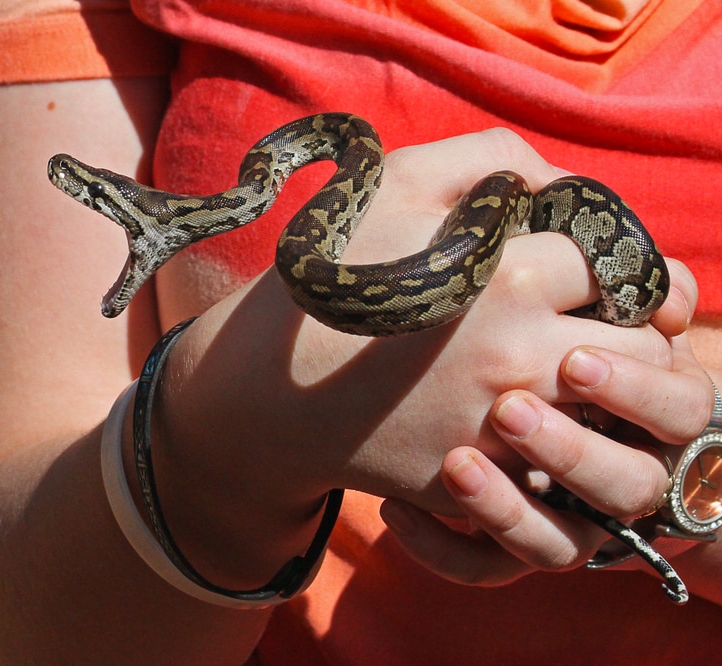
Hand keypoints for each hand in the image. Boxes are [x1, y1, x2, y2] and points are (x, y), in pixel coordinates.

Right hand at [148, 129, 679, 584]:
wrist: (262, 384)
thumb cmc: (332, 270)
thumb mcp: (400, 179)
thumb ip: (495, 158)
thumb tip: (559, 185)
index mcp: (514, 274)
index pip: (620, 260)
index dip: (606, 259)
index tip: (578, 266)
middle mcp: (521, 355)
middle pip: (643, 343)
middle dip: (629, 327)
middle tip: (590, 319)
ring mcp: (498, 428)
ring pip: (617, 417)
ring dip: (607, 391)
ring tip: (569, 368)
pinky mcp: (474, 479)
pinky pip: (557, 472)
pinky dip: (556, 445)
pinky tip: (522, 416)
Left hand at [379, 261, 713, 585]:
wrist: (465, 382)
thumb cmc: (541, 328)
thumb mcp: (580, 301)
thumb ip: (627, 287)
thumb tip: (670, 294)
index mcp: (651, 409)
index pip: (680, 410)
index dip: (637, 390)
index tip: (571, 361)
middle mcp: (617, 472)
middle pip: (629, 485)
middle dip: (572, 450)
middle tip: (506, 409)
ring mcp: (565, 517)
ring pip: (559, 545)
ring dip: (508, 507)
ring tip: (455, 463)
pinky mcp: (508, 543)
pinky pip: (485, 568)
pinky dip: (442, 548)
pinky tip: (396, 510)